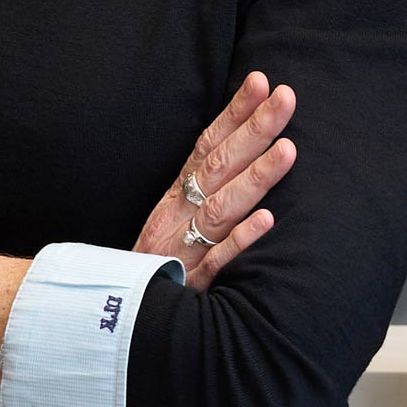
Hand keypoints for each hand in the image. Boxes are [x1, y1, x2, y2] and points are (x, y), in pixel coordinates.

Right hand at [137, 73, 293, 289]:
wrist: (118, 323)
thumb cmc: (157, 269)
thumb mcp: (172, 224)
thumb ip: (202, 193)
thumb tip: (239, 151)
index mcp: (175, 200)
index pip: (207, 147)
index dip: (234, 114)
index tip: (262, 82)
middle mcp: (177, 218)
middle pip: (218, 168)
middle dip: (253, 130)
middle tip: (286, 97)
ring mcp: (182, 251)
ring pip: (220, 209)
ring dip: (255, 177)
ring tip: (289, 149)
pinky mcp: (190, 287)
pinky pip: (217, 262)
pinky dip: (240, 240)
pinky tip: (268, 220)